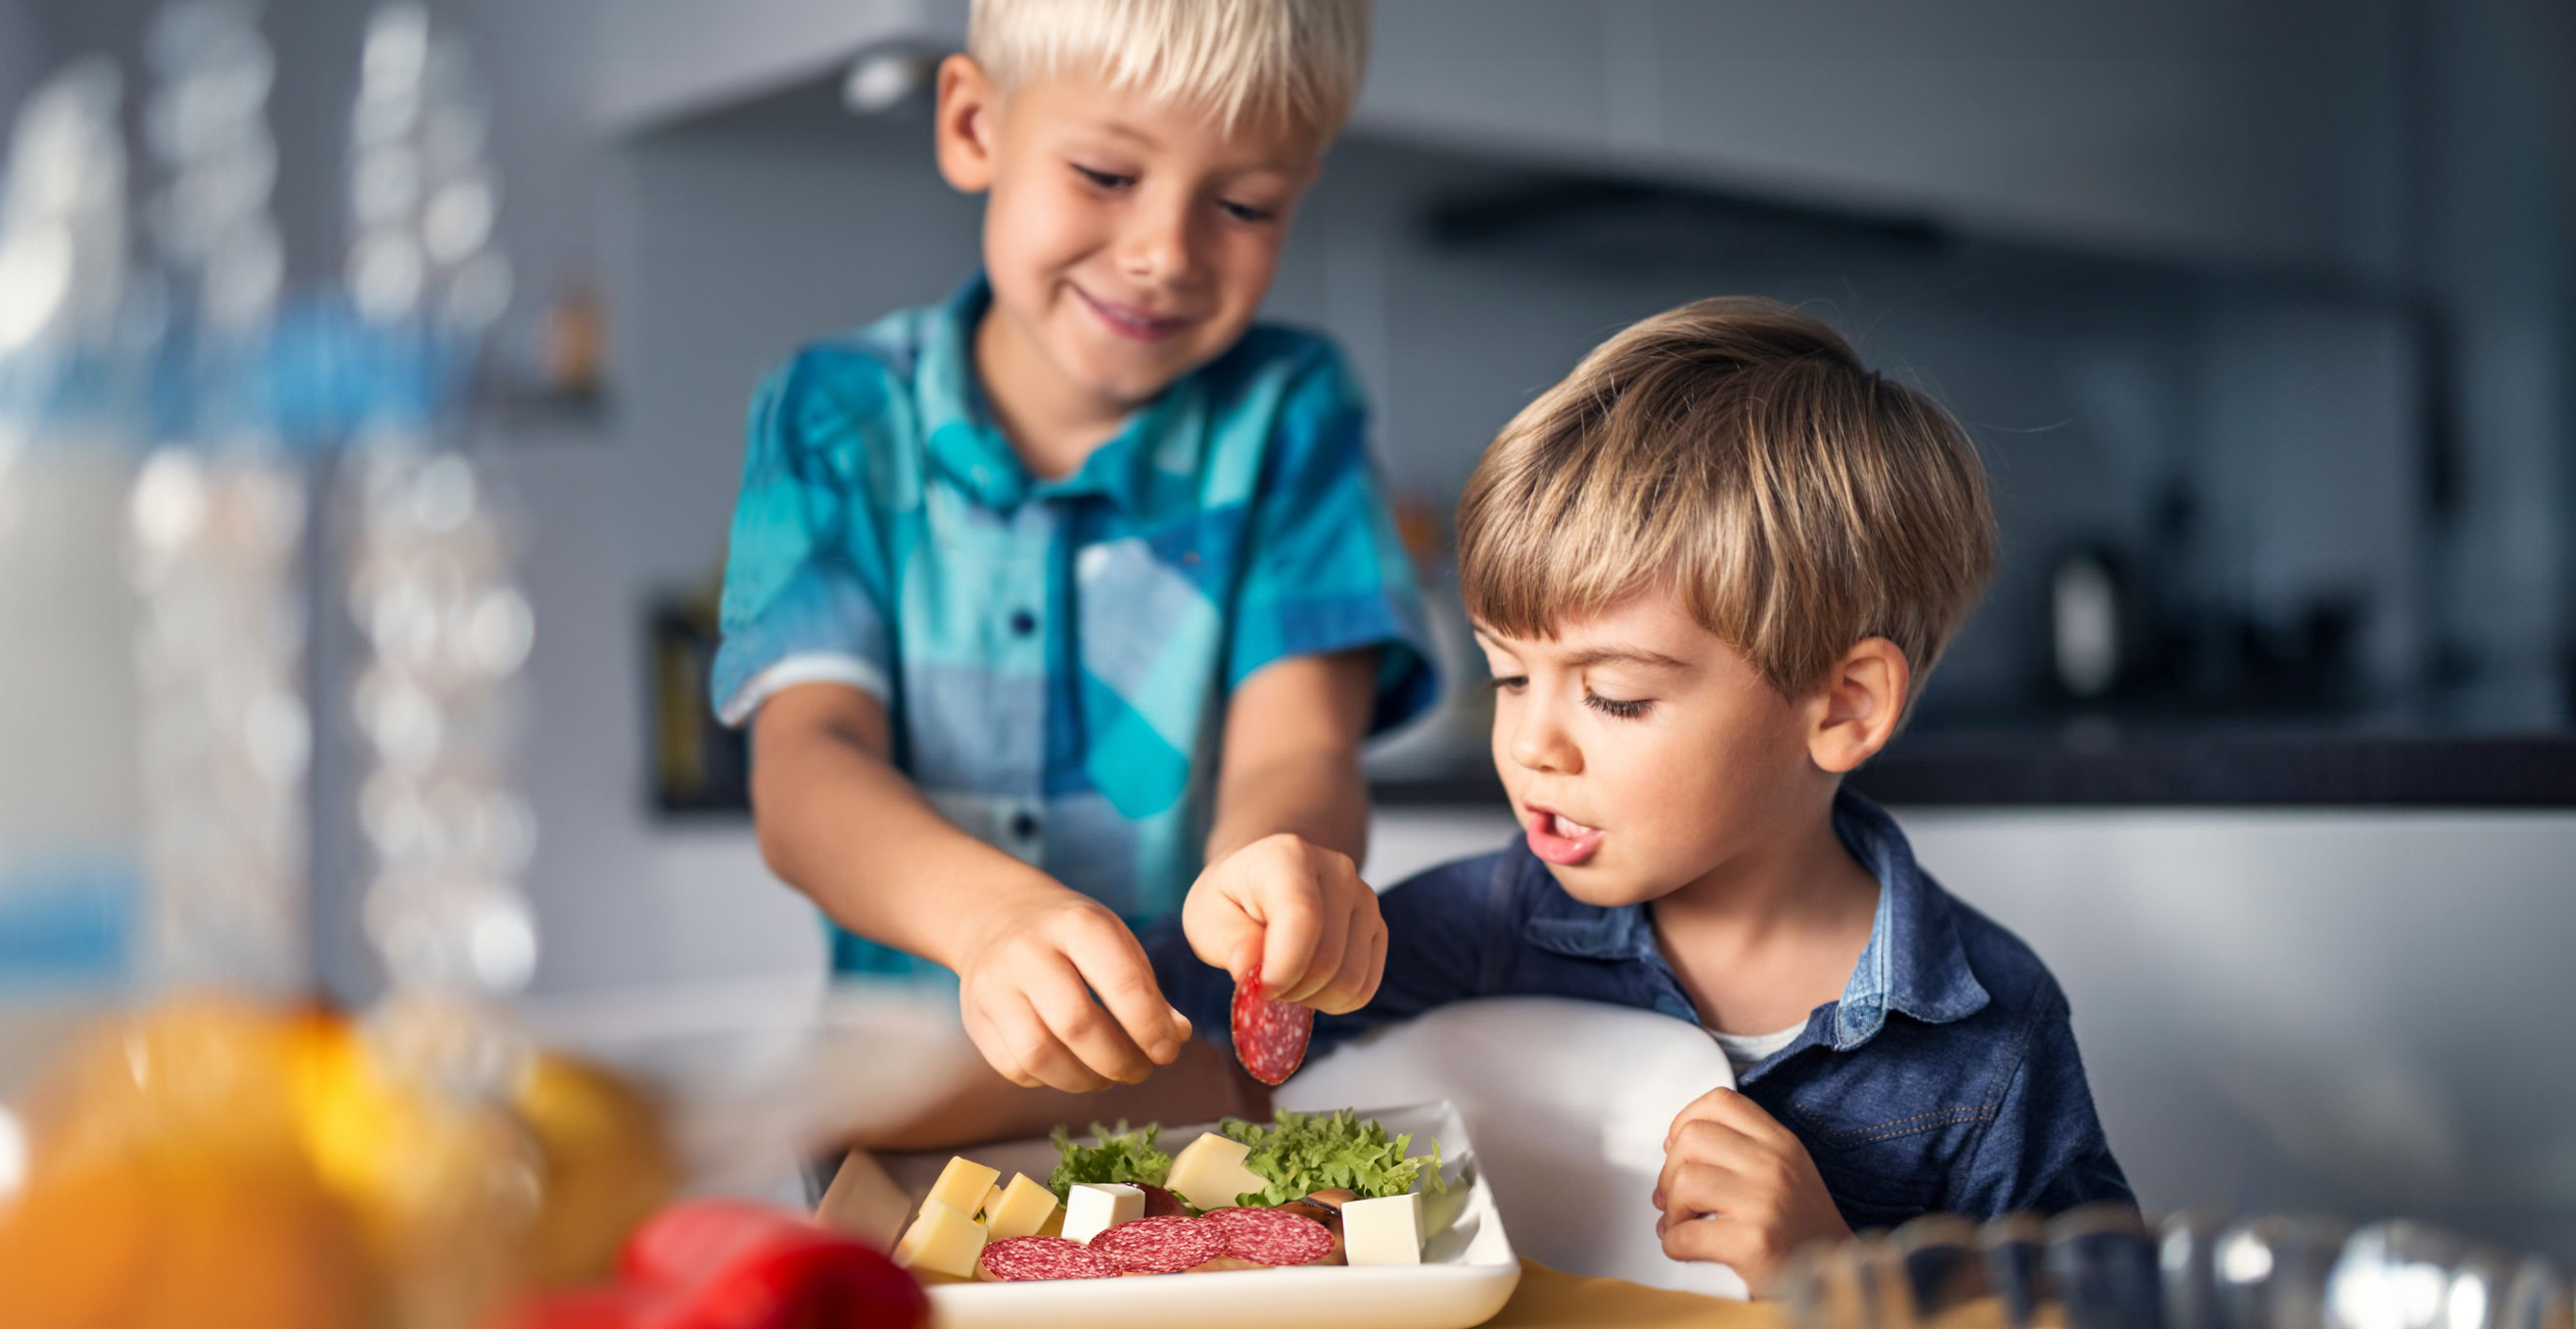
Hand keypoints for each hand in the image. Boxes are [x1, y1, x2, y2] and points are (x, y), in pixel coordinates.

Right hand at [951, 888, 1191, 1092]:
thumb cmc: (1071, 936)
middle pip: (1077, 1024)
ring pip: (1039, 1054)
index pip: (1122, 984)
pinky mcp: (974, 1017)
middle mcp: (1028, 951)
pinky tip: (1069, 1067)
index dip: (1151, 1028)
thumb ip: (1147, 991)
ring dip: (1085, 1079)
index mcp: (1077, 924)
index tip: (1167, 1052)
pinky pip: (1014, 1067)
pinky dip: (1050, 1079)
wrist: (998, 917)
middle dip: (1119, 1060)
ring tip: (1108, 1075)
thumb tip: (1176, 1037)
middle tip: (1140, 1070)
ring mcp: (993, 985)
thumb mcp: (1115, 942)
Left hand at [1181, 832, 1385, 1013]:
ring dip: (1313, 998)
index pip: (1303, 921)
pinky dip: (1335, 1000)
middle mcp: (1338, 872)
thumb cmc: (1231, 899)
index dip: (1282, 970)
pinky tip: (1310, 984)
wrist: (1262, 881)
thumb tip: (1249, 968)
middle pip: (1328, 960)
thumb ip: (1227, 940)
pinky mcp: (1377, 926)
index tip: (1257, 988)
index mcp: (1289, 858)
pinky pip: (1366, 986)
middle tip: (1265, 984)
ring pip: (1351, 980)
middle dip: (1291, 990)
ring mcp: (1364, 899)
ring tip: (1286, 981)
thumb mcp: (1206, 915)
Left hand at [1652, 1086, 1852, 1295]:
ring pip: (1684, 1182)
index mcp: (1780, 1143)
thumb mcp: (1785, 1170)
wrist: (1834, 1276)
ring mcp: (1764, 1202)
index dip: (1685, 1120)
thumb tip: (1673, 1144)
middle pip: (1692, 1139)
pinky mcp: (1752, 1243)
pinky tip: (1687, 1249)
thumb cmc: (1801, 1228)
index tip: (1676, 1146)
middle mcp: (1773, 1165)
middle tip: (1673, 1197)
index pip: (1720, 1102)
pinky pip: (1685, 1235)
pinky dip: (1674, 1244)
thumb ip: (1741, 1148)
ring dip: (1672, 1210)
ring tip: (1684, 1224)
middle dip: (1670, 1171)